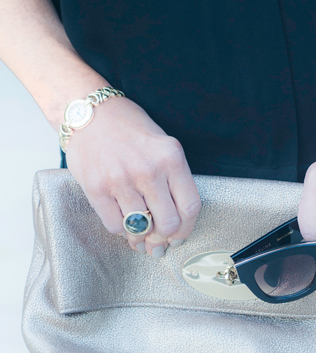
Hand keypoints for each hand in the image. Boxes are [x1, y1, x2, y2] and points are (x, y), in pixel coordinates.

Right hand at [65, 97, 200, 255]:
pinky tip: (121, 220)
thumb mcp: (162, 146)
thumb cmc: (129, 131)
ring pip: (141, 229)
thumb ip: (172, 182)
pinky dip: (120, 229)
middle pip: (168, 224)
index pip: (190, 207)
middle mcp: (148, 170)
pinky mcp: (97, 188)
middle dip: (164, 237)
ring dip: (141, 237)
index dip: (186, 229)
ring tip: (138, 236)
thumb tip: (171, 229)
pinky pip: (115, 226)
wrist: (88, 112)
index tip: (179, 236)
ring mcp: (121, 180)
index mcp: (171, 158)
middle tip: (157, 240)